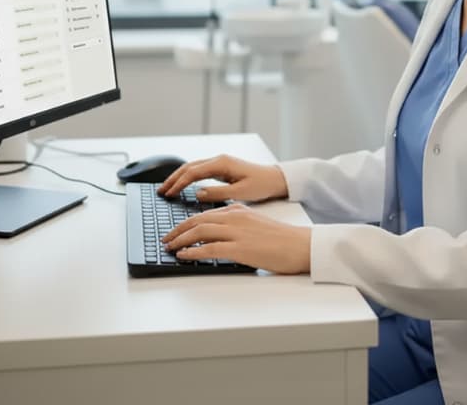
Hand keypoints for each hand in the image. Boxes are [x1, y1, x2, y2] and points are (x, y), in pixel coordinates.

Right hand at [157, 154, 287, 202]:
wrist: (276, 179)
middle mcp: (219, 160)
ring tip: (167, 189)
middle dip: (173, 178)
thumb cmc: (262, 185)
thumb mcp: (240, 192)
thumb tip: (198, 192)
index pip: (193, 172)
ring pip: (193, 168)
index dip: (179, 183)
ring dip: (179, 177)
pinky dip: (188, 178)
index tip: (169, 193)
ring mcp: (220, 163)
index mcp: (222, 163)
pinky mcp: (222, 169)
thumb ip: (218, 193)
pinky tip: (182, 186)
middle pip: (189, 167)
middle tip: (161, 191)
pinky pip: (200, 171)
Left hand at [162, 204, 311, 274]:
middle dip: (177, 231)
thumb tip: (217, 238)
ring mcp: (237, 232)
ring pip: (200, 232)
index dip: (185, 223)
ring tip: (170, 248)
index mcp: (238, 211)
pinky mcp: (240, 248)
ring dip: (180, 240)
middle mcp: (235, 217)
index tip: (174, 231)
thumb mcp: (255, 226)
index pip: (204, 214)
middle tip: (166, 240)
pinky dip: (193, 252)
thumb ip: (236, 227)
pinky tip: (184, 255)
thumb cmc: (281, 240)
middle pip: (197, 220)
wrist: (300, 245)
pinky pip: (209, 249)